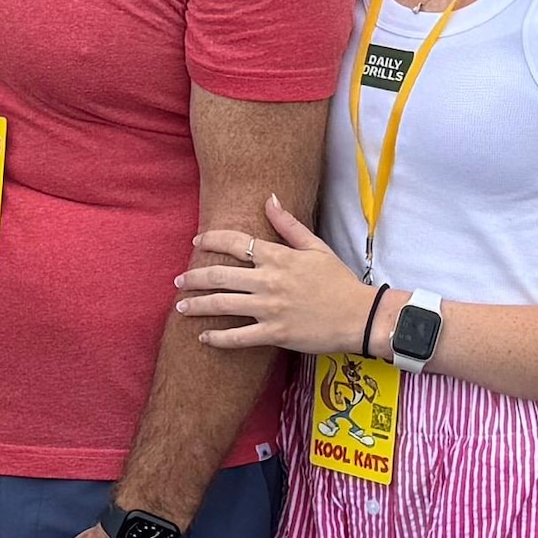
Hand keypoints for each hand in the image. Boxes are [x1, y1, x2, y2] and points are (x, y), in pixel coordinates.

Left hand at [174, 195, 377, 354]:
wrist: (358, 316)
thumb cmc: (339, 280)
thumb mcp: (316, 247)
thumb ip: (289, 225)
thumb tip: (269, 199)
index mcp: (278, 257)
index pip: (236, 243)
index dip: (212, 240)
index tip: (197, 241)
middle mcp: (268, 281)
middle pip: (219, 276)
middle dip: (193, 277)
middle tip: (178, 280)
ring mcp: (269, 309)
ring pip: (222, 305)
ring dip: (197, 306)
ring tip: (181, 307)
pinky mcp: (274, 334)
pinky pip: (238, 337)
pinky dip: (218, 338)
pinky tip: (203, 337)